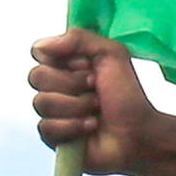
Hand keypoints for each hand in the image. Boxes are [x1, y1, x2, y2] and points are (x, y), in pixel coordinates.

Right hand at [26, 29, 164, 172]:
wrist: (138, 132)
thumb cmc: (127, 94)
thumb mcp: (111, 54)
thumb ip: (79, 38)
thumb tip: (40, 46)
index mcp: (66, 64)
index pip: (40, 52)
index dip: (63, 60)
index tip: (88, 65)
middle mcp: (55, 86)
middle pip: (37, 76)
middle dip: (72, 84)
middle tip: (96, 88)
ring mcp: (52, 112)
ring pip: (42, 102)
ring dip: (77, 106)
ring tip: (97, 110)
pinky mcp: (52, 137)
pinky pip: (46, 127)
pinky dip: (73, 126)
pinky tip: (90, 126)